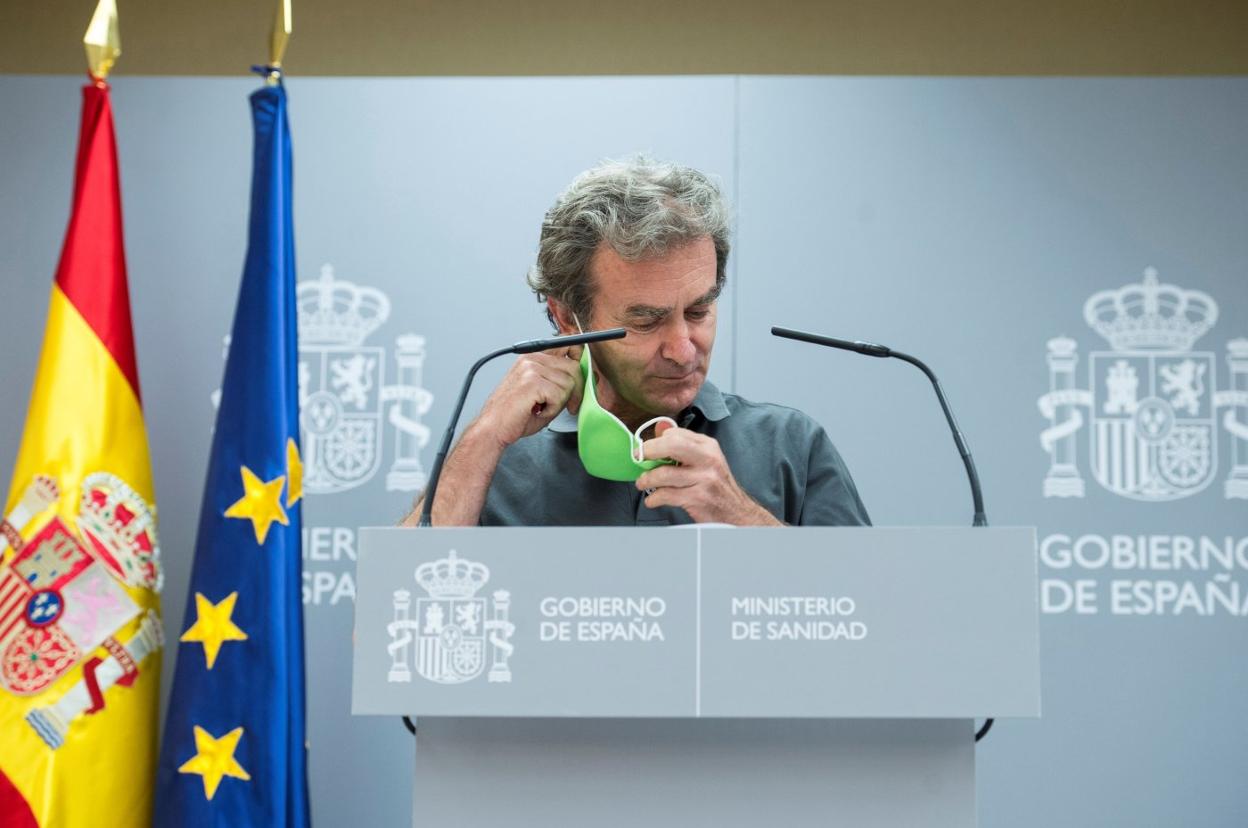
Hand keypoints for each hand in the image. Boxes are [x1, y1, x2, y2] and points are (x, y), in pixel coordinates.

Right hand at [475, 344, 583, 449]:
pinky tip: (539, 411)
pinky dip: (553, 408)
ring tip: (544, 408)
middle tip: (571, 405)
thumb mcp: (540, 391)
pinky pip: (559, 395)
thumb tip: (581, 378)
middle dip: (577, 389)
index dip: (580, 360)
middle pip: (573, 366)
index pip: (566, 346)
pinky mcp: (532, 382)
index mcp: (532, 358)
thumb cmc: (514, 414)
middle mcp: (532, 360)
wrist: (493, 428)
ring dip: (561, 402)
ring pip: (568, 383)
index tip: (583, 376)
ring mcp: (531, 369)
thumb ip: (558, 381)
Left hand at [635, 422, 781, 525]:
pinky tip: (653, 500)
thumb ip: (682, 444)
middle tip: (639, 459)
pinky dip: (653, 498)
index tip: (646, 450)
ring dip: (647, 480)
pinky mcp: (698, 498)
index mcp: (708, 446)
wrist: (737, 513)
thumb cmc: (716, 486)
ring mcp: (704, 479)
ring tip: (643, 483)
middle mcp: (708, 459)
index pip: (676, 434)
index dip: (656, 441)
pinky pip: (666, 495)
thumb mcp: (704, 460)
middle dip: (649, 451)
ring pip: (664, 474)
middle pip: (671, 445)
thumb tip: (659, 428)